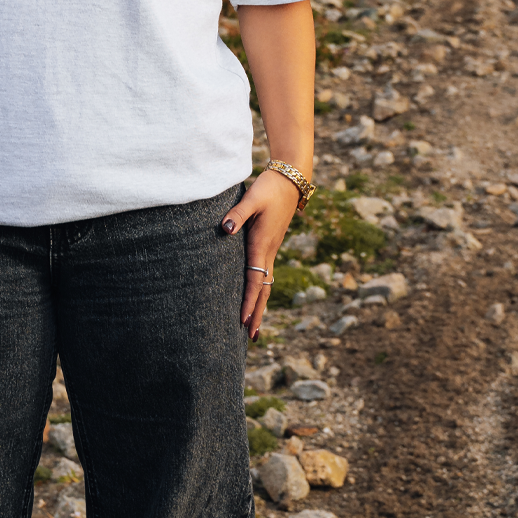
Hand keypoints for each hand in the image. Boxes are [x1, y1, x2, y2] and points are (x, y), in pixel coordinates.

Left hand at [222, 170, 300, 341]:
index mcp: (262, 244)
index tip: (244, 320)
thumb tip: (226, 229)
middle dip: (258, 313)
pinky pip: (265, 275)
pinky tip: (256, 299)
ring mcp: (271, 250)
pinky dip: (261, 292)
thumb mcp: (252, 198)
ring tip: (255, 328)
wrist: (290, 181)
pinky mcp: (270, 245)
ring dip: (260, 306)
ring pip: (266, 284)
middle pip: (263, 290)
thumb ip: (237, 212)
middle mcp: (269, 251)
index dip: (249, 301)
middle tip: (252, 337)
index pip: (255, 279)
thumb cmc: (269, 188)